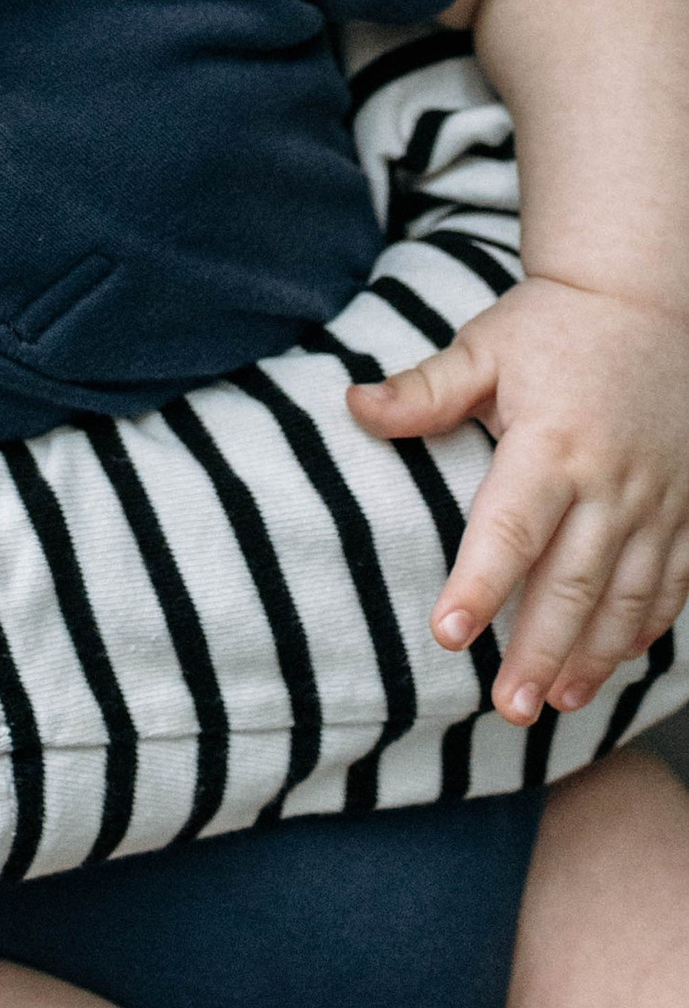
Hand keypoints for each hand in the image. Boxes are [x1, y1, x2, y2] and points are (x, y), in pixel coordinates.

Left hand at [350, 277, 688, 718]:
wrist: (648, 300)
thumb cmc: (554, 326)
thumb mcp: (484, 347)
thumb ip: (424, 390)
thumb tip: (351, 406)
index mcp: (553, 443)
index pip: (510, 527)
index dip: (479, 584)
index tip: (447, 634)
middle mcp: (611, 481)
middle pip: (572, 581)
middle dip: (538, 650)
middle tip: (506, 707)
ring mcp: (659, 499)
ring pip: (627, 595)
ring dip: (592, 655)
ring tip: (553, 703)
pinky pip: (673, 582)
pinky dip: (645, 628)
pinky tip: (613, 664)